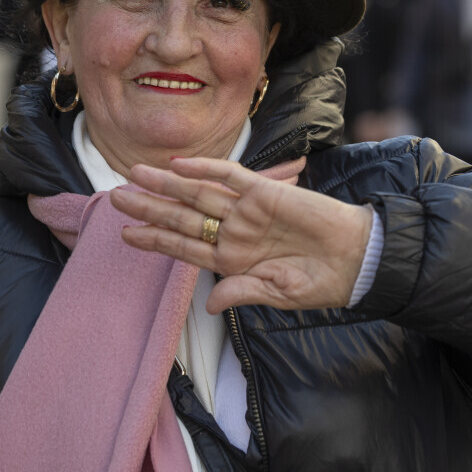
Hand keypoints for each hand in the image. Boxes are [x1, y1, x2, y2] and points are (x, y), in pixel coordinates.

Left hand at [111, 156, 372, 313]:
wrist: (356, 260)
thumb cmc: (320, 282)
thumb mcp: (277, 294)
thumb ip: (241, 292)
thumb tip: (208, 305)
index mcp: (233, 260)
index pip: (184, 247)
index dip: (155, 240)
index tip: (125, 235)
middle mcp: (234, 232)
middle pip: (182, 217)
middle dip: (148, 207)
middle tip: (115, 197)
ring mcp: (248, 210)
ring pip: (198, 194)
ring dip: (166, 185)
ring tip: (134, 174)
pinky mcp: (266, 192)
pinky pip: (230, 176)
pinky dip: (205, 169)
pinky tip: (180, 166)